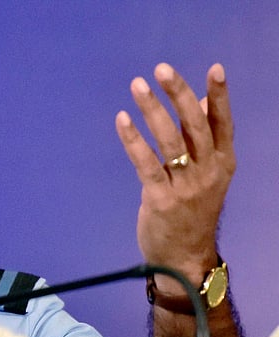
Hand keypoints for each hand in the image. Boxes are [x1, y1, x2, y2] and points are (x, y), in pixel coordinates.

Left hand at [116, 63, 234, 285]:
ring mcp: (186, 187)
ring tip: (138, 86)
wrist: (184, 257)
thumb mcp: (208, 176)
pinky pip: (145, 163)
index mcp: (223, 164)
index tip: (215, 68)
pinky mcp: (161, 199)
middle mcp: (208, 172)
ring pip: (169, 140)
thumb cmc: (193, 211)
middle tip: (162, 69)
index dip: (220, 96)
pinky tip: (123, 120)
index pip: (223, 124)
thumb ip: (204, 141)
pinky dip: (133, 139)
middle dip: (179, 94)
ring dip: (152, 110)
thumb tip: (202, 101)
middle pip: (195, 126)